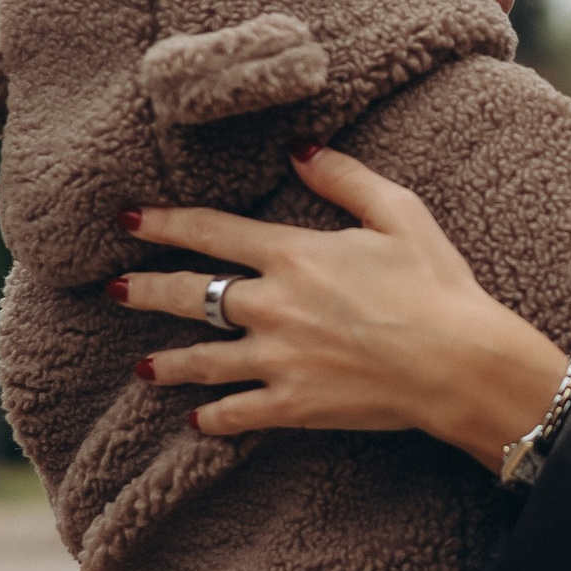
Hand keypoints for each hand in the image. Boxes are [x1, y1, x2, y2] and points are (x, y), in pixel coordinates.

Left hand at [112, 147, 570, 469]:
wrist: (459, 364)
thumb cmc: (438, 285)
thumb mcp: (399, 213)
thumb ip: (344, 177)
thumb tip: (299, 149)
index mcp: (293, 255)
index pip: (209, 232)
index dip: (161, 222)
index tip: (126, 218)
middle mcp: (272, 306)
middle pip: (189, 294)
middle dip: (143, 290)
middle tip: (111, 290)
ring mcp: (277, 360)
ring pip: (201, 360)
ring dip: (166, 363)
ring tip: (141, 367)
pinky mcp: (293, 405)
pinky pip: (237, 413)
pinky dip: (213, 419)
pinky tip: (197, 421)